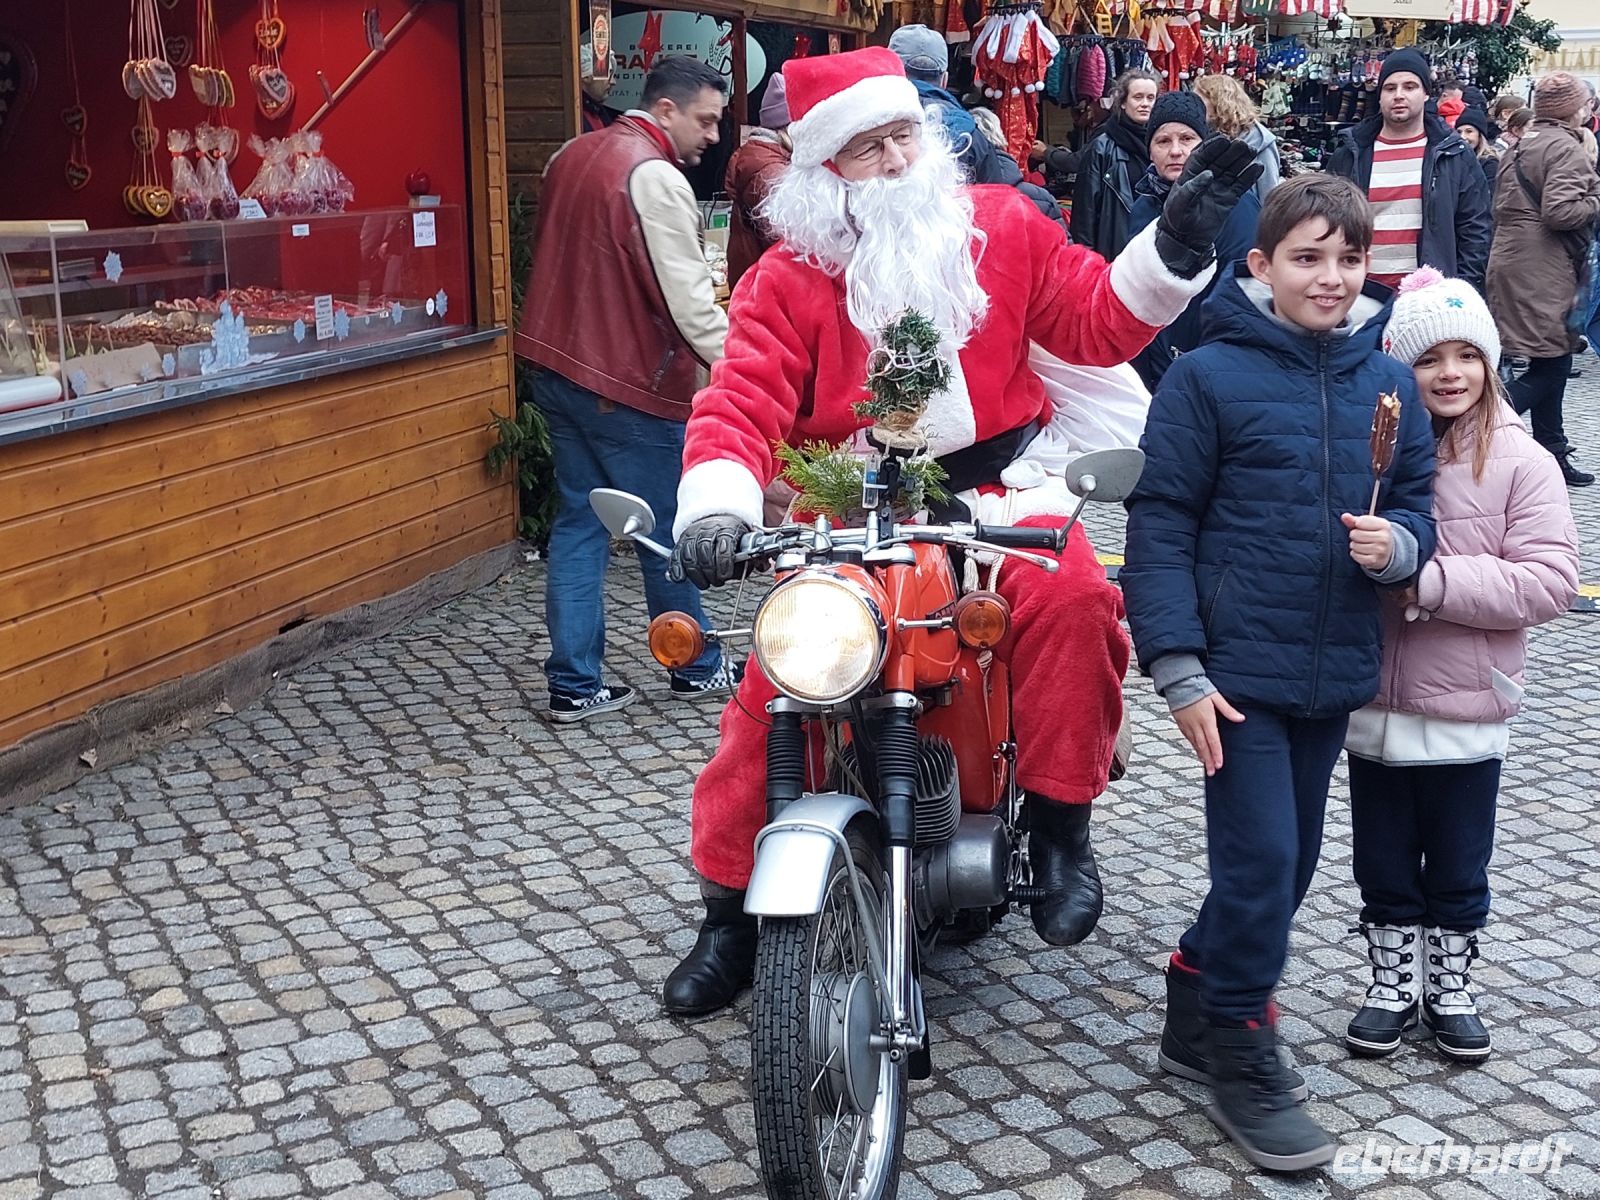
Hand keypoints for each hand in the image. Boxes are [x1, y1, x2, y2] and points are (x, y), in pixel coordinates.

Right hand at [670, 515, 751, 588]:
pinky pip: (675, 557)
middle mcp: (707, 530)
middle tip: (718, 581)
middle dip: (711, 571)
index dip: (724, 562)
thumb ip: (754, 556)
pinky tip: (681, 578)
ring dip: (696, 574)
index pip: (724, 543)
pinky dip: (677, 569)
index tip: (726, 575)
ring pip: (689, 555)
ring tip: (705, 583)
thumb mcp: (746, 541)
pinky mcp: (681, 543)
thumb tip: (763, 566)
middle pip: (704, 550)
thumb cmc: (732, 534)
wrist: (716, 518)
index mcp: (726, 528)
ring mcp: (692, 536)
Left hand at [1156, 136, 1265, 277]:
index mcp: (1191, 174)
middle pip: (1221, 159)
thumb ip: (1192, 188)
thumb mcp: (1179, 203)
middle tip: (1241, 145)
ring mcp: (1219, 187)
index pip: (1202, 155)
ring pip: (1233, 169)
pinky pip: (1241, 184)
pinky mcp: (1229, 198)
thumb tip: (1208, 174)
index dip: (1212, 146)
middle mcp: (1207, 178)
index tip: (1223, 139)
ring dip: (1242, 160)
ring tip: (1251, 152)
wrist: (1184, 240)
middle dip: (1231, 151)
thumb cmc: (1176, 220)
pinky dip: (1249, 176)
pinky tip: (1257, 168)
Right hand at [1173, 692, 1246, 776]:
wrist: (1179, 682)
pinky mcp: (1180, 722)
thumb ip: (1228, 710)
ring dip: (1201, 755)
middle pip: (1203, 746)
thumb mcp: (1216, 697)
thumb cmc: (1199, 687)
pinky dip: (1193, 746)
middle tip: (1212, 772)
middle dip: (1208, 760)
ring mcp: (1186, 724)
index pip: (1213, 741)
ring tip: (1206, 765)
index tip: (1219, 764)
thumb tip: (1241, 718)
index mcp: (1206, 719)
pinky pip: (1187, 737)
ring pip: (1194, 743)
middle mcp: (1195, 724)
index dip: (1216, 754)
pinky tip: (1196, 751)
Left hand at [1341, 513, 1393, 572]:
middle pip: (1355, 534)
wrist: (1387, 551)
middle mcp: (1384, 537)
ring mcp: (1380, 550)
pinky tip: (1362, 552)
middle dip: (1354, 535)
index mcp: (1384, 525)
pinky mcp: (1374, 560)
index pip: (1360, 521)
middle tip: (1362, 537)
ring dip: (1354, 545)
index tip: (1363, 527)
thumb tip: (1344, 516)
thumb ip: (1354, 520)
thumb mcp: (1368, 524)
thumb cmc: (1374, 534)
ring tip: (1363, 544)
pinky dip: (1355, 554)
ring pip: (1354, 545)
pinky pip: (1355, 555)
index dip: (1357, 524)